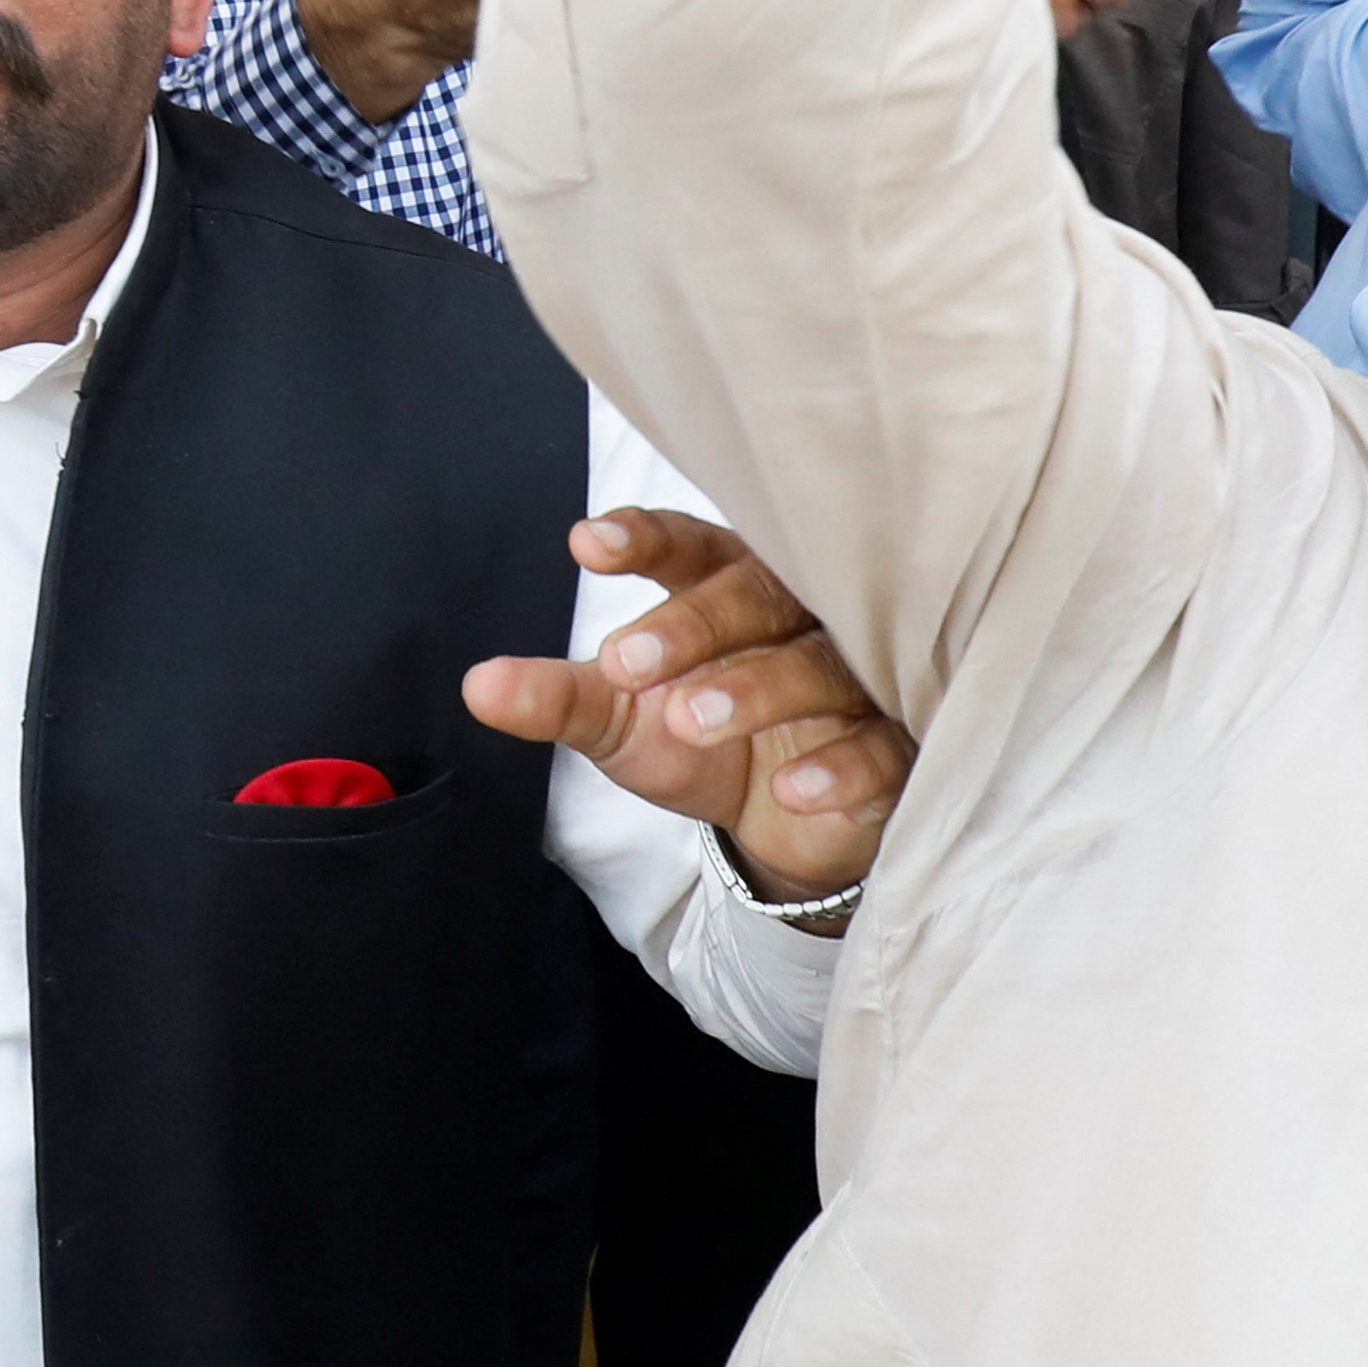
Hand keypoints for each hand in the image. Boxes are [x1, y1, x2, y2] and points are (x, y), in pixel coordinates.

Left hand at [463, 509, 909, 905]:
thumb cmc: (702, 743)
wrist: (780, 827)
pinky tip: (789, 786)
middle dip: (692, 623)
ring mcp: (854, 680)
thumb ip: (557, 698)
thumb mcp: (621, 721)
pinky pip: (879, 748)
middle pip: (757, 594)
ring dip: (753, 689)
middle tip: (624, 662)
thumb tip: (475, 686)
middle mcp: (796, 618)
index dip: (646, 540)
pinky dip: (838, 765)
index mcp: (728, 587)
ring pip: (817, 665)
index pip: (690, 546)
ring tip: (687, 719)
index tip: (589, 544)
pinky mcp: (892, 750)